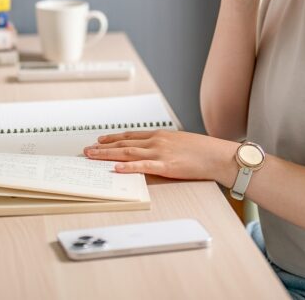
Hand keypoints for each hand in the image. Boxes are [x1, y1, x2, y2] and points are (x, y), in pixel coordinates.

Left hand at [83, 130, 238, 184]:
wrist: (217, 155)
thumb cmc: (203, 151)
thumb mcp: (180, 143)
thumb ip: (165, 146)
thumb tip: (153, 152)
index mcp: (160, 135)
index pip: (131, 136)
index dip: (113, 139)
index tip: (100, 140)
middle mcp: (156, 141)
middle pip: (124, 143)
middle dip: (103, 147)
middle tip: (87, 150)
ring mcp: (160, 153)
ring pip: (127, 153)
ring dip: (107, 155)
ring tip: (92, 157)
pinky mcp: (165, 165)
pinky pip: (142, 166)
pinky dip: (128, 167)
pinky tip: (116, 168)